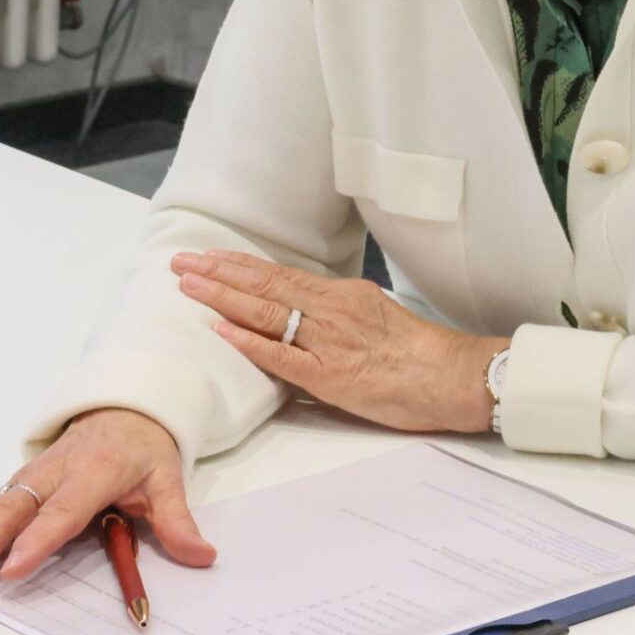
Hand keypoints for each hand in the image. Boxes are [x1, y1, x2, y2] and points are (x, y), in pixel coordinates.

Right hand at [0, 407, 214, 599]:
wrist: (123, 408)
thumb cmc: (143, 449)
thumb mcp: (168, 479)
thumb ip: (178, 521)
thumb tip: (203, 556)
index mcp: (96, 470)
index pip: (64, 509)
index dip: (38, 538)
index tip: (13, 568)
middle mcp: (55, 471)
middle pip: (13, 509)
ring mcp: (31, 476)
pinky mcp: (16, 482)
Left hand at [171, 250, 502, 434]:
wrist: (453, 376)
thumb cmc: (420, 354)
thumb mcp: (377, 320)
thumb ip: (338, 317)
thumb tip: (305, 319)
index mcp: (343, 297)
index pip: (282, 275)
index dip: (241, 266)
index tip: (210, 257)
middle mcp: (333, 311)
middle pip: (267, 285)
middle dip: (219, 273)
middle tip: (182, 262)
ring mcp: (330, 342)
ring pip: (268, 312)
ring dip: (224, 297)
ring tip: (189, 285)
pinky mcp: (331, 376)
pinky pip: (283, 356)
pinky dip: (251, 341)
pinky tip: (224, 330)